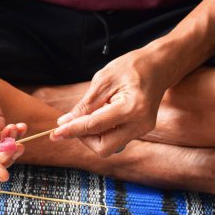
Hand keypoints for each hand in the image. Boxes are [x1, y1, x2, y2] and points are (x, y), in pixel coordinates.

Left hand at [51, 46, 172, 156]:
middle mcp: (140, 124)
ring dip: (92, 136)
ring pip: (109, 146)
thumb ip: (84, 105)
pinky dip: (102, 132)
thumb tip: (65, 123)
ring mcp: (143, 129)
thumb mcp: (103, 80)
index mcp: (132, 108)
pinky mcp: (141, 130)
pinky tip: (100, 116)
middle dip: (84, 139)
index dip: (72, 131)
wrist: (159, 66)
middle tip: (74, 123)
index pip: (95, 126)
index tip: (55, 134)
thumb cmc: (132, 67)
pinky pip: (116, 139)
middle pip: (104, 148)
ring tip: (90, 114)